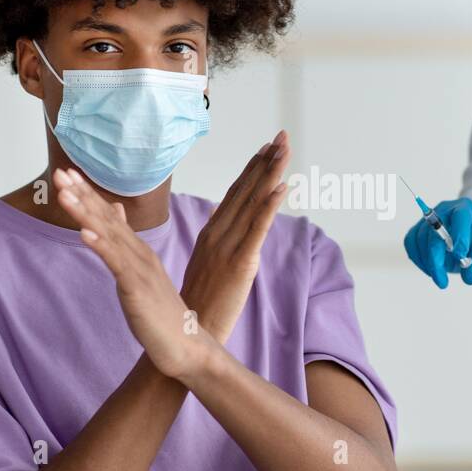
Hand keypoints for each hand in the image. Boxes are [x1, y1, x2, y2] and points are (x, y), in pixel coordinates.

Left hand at [53, 167, 214, 381]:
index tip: (68, 174)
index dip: (88, 195)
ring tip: (65, 194)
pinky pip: (116, 264)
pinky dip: (101, 246)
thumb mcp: (141, 278)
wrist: (186, 346)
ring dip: (86, 213)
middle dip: (82, 195)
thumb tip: (117, 224)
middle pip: (107, 219)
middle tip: (60, 172)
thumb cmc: (162, 315)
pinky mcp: (137, 289)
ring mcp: (140, 270)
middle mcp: (140, 254)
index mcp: (139, 252)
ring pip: (109, 236)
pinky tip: (84, 233)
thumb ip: (127, 250)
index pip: (109, 218)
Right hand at [180, 130, 290, 343]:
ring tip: (283, 150)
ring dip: (270, 174)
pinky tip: (282, 188)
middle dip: (265, 162)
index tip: (266, 147)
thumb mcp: (205, 263)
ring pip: (252, 203)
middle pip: (245, 190)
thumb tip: (219, 220)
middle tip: (281, 137)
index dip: (252, 169)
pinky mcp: (240, 263)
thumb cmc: (195, 302)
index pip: (235, 193)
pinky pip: (257, 230)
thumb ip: (214, 240)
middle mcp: (218, 233)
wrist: (187, 333)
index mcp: (212, 232)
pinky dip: (269, 207)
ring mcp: (228, 246)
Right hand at [403, 198, 471, 288]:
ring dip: (428, 262)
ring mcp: (428, 218)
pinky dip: (418, 260)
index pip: (461, 217)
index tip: (460, 256)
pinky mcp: (416, 229)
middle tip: (442, 281)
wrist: (465, 239)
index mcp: (465, 210)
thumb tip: (468, 278)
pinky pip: (411, 243)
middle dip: (437, 258)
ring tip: (440, 278)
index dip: (459, 235)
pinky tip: (430, 270)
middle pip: (435, 230)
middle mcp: (445, 209)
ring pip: (420, 238)